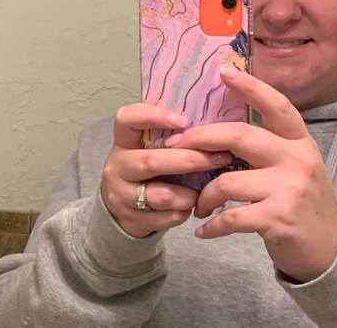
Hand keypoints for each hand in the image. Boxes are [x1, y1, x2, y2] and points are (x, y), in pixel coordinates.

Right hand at [101, 103, 233, 237]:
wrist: (123, 207)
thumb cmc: (149, 168)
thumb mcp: (151, 146)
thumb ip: (172, 136)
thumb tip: (213, 125)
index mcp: (124, 140)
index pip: (126, 118)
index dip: (152, 116)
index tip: (183, 121)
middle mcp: (117, 165)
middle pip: (150, 161)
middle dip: (188, 160)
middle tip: (219, 157)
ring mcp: (120, 194)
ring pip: (160, 195)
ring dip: (189, 193)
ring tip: (207, 190)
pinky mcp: (130, 219)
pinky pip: (164, 218)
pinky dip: (183, 212)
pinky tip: (193, 205)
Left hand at [165, 64, 336, 281]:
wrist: (330, 249)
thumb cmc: (303, 202)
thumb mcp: (295, 166)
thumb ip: (267, 149)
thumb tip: (219, 135)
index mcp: (299, 142)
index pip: (277, 105)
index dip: (251, 86)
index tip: (224, 71)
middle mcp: (296, 159)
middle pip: (239, 136)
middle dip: (200, 138)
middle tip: (176, 145)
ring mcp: (289, 188)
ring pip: (226, 181)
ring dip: (204, 195)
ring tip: (199, 205)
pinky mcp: (278, 218)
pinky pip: (230, 217)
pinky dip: (211, 225)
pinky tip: (203, 230)